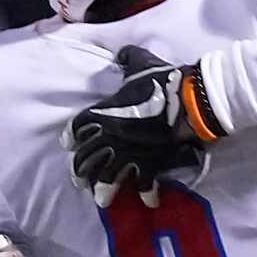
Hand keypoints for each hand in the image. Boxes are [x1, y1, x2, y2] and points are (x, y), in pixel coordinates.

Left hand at [64, 47, 224, 206]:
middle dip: (80, 169)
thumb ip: (127, 57)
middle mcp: (111, 136)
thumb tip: (122, 53)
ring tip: (100, 200)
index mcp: (104, 111)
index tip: (67, 143)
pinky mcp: (150, 164)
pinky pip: (145, 183)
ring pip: (108, 177)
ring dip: (102, 189)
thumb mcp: (141, 63)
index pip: (78, 126)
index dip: (71, 136)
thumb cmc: (162, 81)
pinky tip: (149, 203)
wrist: (189, 101)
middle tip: (77, 179)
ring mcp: (129, 153)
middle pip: (86, 157)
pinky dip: (147, 194)